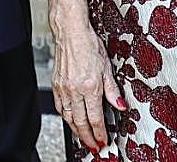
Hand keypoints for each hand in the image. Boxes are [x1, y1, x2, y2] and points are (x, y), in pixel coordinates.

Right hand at [47, 0, 123, 152]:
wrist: (70, 31)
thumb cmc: (88, 44)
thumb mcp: (107, 66)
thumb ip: (113, 90)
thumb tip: (120, 106)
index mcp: (90, 86)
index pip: (95, 118)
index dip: (100, 133)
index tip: (103, 140)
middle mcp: (74, 89)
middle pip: (80, 122)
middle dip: (88, 138)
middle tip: (94, 146)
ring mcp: (63, 88)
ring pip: (68, 117)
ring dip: (76, 131)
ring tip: (83, 138)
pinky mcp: (56, 84)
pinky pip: (60, 107)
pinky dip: (66, 118)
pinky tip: (71, 120)